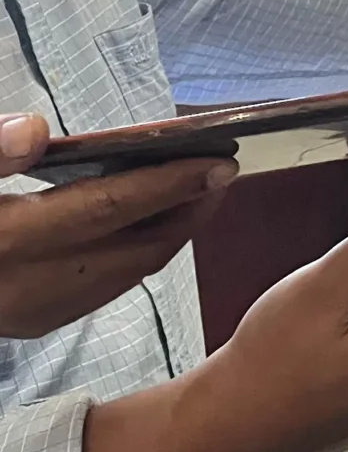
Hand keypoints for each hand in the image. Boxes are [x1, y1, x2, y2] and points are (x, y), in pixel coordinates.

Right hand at [0, 112, 235, 337]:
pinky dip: (137, 254)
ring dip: (167, 234)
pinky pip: (107, 287)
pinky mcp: (33, 321)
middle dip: (188, 211)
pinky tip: (146, 226)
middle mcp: (31, 288)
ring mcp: (34, 313)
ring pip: (127, 274)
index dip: (171, 184)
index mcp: (8, 243)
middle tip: (221, 172)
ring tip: (195, 192)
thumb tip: (34, 130)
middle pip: (136, 250)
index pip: (109, 209)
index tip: (222, 163)